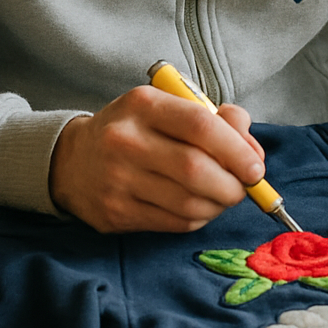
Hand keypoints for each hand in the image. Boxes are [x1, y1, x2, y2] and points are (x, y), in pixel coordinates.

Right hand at [49, 86, 264, 232]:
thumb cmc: (134, 130)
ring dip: (218, 205)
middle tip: (243, 187)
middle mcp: (126, 140)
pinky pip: (174, 223)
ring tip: (222, 197)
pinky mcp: (115, 212)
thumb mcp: (167, 107)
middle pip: (196, 169)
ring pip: (188, 203)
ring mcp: (117, 179)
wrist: (72, 160)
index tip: (255, 167)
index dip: (237, 149)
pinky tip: (199, 207)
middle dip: (232, 184)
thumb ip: (215, 120)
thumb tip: (251, 149)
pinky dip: (198, 218)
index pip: (200, 125)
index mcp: (143, 104)